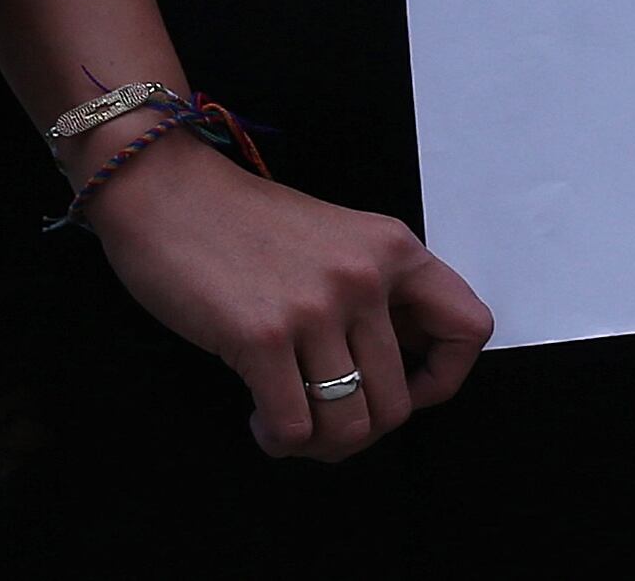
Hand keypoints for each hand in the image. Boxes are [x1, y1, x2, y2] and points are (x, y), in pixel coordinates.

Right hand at [75, 125, 495, 456]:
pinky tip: (259, 419)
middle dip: (359, 428)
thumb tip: (408, 369)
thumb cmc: (243, 222)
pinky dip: (279, 441)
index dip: (443, 378)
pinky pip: (295, 429)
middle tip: (323, 416)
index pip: (470, 328)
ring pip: (351, 426)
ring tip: (291, 423)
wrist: (164, 190)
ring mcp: (316, 307)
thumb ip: (378, 292)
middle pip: (398, 404)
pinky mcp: (263, 336)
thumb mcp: (337, 240)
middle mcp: (365, 276)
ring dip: (320, 444)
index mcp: (393, 248)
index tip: (402, 386)